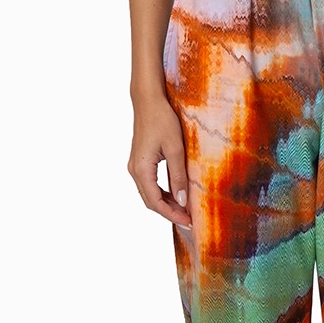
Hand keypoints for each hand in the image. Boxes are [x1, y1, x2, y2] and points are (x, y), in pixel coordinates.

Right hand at [129, 95, 193, 231]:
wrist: (148, 101)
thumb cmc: (162, 120)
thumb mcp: (175, 149)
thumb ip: (178, 176)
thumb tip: (182, 201)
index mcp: (141, 169)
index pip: (155, 202)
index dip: (172, 214)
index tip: (188, 221)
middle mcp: (134, 170)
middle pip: (150, 201)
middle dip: (169, 212)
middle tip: (189, 220)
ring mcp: (135, 166)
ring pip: (150, 194)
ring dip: (166, 204)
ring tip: (185, 211)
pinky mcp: (140, 162)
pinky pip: (150, 184)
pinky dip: (163, 193)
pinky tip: (177, 195)